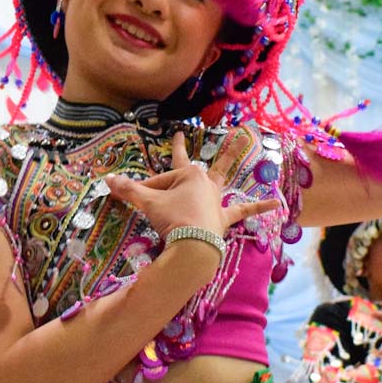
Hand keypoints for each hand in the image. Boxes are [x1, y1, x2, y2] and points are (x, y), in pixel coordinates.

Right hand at [105, 132, 279, 239]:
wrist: (193, 246)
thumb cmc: (172, 219)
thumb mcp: (147, 203)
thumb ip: (129, 190)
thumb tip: (106, 180)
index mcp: (187, 176)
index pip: (162, 177)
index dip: (146, 184)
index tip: (146, 175)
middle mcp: (205, 184)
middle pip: (192, 169)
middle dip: (184, 152)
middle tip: (182, 136)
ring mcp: (217, 200)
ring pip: (221, 180)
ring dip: (229, 161)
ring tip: (241, 143)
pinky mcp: (225, 218)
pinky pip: (245, 211)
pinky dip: (260, 207)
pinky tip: (276, 205)